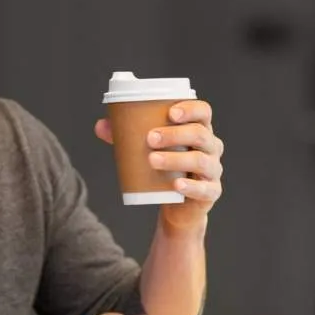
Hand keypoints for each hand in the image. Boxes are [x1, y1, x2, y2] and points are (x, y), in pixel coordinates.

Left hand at [95, 99, 223, 231]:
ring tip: (152, 160)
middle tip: (150, 138)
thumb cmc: (164, 169)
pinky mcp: (211, 192)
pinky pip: (205, 189)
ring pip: (200, 160)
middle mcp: (211, 147)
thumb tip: (101, 126)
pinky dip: (191, 186)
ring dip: (176, 158)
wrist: (177, 206)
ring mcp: (213, 170)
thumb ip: (126, 137)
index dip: (190, 109)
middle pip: (200, 134)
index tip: (170, 113)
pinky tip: (177, 185)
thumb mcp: (147, 150)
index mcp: (199, 130)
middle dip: (175, 134)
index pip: (203, 112)